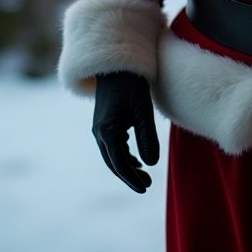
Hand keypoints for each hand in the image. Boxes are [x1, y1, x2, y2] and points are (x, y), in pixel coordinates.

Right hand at [92, 71, 159, 192]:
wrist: (117, 64)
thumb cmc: (132, 84)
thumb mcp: (143, 110)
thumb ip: (147, 136)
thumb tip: (151, 163)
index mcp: (107, 131)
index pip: (119, 164)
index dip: (132, 178)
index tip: (146, 187)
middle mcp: (99, 132)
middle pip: (113, 163)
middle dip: (130, 176)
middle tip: (147, 185)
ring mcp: (101, 127)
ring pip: (112, 155)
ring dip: (127, 166)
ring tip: (144, 175)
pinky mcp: (106, 121)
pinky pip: (113, 145)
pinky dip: (124, 155)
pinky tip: (136, 159)